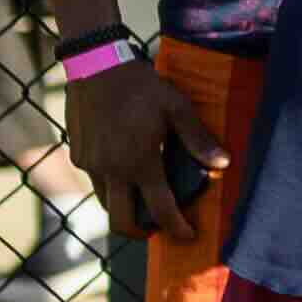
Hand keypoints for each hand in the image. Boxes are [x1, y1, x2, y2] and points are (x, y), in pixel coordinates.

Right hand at [70, 51, 221, 237]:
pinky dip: (109, 185)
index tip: (188, 236)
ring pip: (106, 202)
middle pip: (121, 222)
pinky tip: (123, 170)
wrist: (96, 64)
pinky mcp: (77, 154)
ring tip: (141, 201)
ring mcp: (90, 164)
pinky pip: (94, 180)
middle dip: (141, 232)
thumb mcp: (176, 108)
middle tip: (158, 229)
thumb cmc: (141, 85)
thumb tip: (223, 164)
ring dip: (124, 209)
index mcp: (139, 163)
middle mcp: (111, 170)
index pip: (161, 210)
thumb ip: (198, 139)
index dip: (177, 228)